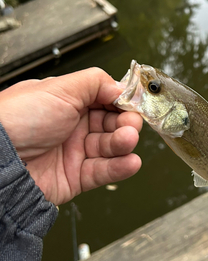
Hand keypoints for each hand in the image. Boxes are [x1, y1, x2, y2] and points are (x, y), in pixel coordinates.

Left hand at [0, 68, 141, 204]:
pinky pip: (104, 171)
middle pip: (112, 123)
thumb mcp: (59, 88)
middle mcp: (72, 126)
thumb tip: (121, 86)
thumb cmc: (18, 119)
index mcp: (67, 102)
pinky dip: (120, 167)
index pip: (105, 100)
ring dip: (124, 143)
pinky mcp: (76, 177)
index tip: (134, 104)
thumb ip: (95, 83)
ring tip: (127, 140)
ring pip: (110, 147)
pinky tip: (130, 161)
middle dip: (125, 123)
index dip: (121, 102)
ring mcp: (74, 152)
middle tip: (130, 124)